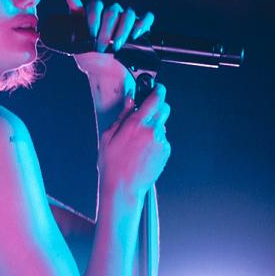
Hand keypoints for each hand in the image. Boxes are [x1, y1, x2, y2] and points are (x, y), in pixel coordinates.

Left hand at [63, 0, 154, 75]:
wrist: (104, 74)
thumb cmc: (90, 57)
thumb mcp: (76, 40)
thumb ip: (75, 17)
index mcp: (96, 15)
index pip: (96, 5)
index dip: (93, 18)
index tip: (91, 34)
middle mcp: (112, 15)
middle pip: (112, 11)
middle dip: (107, 31)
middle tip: (103, 46)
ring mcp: (126, 21)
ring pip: (129, 14)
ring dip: (122, 30)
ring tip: (117, 46)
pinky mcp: (139, 29)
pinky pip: (147, 18)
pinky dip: (143, 25)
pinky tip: (136, 35)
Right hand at [97, 83, 170, 202]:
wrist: (123, 187)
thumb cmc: (112, 163)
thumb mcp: (108, 136)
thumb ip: (122, 115)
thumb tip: (129, 100)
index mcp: (136, 124)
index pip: (155, 99)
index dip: (158, 90)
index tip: (157, 88)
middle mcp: (152, 131)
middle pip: (165, 108)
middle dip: (157, 107)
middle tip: (146, 112)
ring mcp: (161, 142)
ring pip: (162, 125)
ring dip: (154, 126)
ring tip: (138, 140)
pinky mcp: (166, 152)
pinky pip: (163, 139)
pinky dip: (156, 140)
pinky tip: (143, 150)